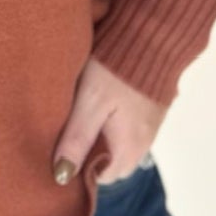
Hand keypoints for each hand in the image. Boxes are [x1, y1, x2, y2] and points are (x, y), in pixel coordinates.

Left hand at [51, 52, 170, 186]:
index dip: (79, 168)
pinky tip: (101, 105)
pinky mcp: (152, 111)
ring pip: (120, 145)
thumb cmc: (116, 69)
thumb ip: (76, 138)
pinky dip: (113, 124)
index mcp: (128, 149)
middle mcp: (144, 144)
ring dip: (101, 137)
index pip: (100, 178)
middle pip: (111, 163)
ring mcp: (150, 127)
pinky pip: (129, 129)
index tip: (61, 151)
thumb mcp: (89, 102)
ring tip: (82, 116)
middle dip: (90, 154)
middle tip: (67, 132)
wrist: (154, 37)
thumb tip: (61, 175)